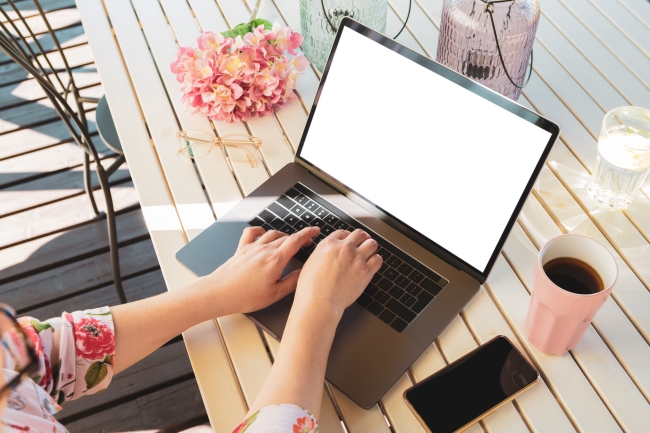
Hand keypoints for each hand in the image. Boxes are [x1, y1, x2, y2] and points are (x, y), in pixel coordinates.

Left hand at [205, 226, 319, 314]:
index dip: (308, 234)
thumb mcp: (274, 294)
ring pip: (272, 234)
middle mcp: (264, 250)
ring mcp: (252, 247)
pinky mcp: (241, 249)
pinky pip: (252, 233)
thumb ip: (292, 282)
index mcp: (275, 260)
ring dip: (283, 235)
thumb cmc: (245, 296)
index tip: (316, 231)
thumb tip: (303, 273)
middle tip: (306, 242)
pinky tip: (263, 234)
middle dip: (298, 237)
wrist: (219, 293)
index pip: (296, 241)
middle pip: (286, 237)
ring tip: (288, 241)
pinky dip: (260, 231)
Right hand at [295, 229, 381, 317]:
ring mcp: (356, 258)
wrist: (320, 302)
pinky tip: (372, 264)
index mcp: (329, 244)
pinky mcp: (366, 271)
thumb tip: (329, 253)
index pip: (343, 232)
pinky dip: (376, 260)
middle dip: (362, 238)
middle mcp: (344, 248)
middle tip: (363, 243)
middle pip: (360, 234)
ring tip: (369, 252)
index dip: (348, 236)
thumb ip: (323, 253)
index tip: (350, 240)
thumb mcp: (311, 262)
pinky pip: (378, 259)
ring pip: (372, 243)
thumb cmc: (311, 287)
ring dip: (370, 247)